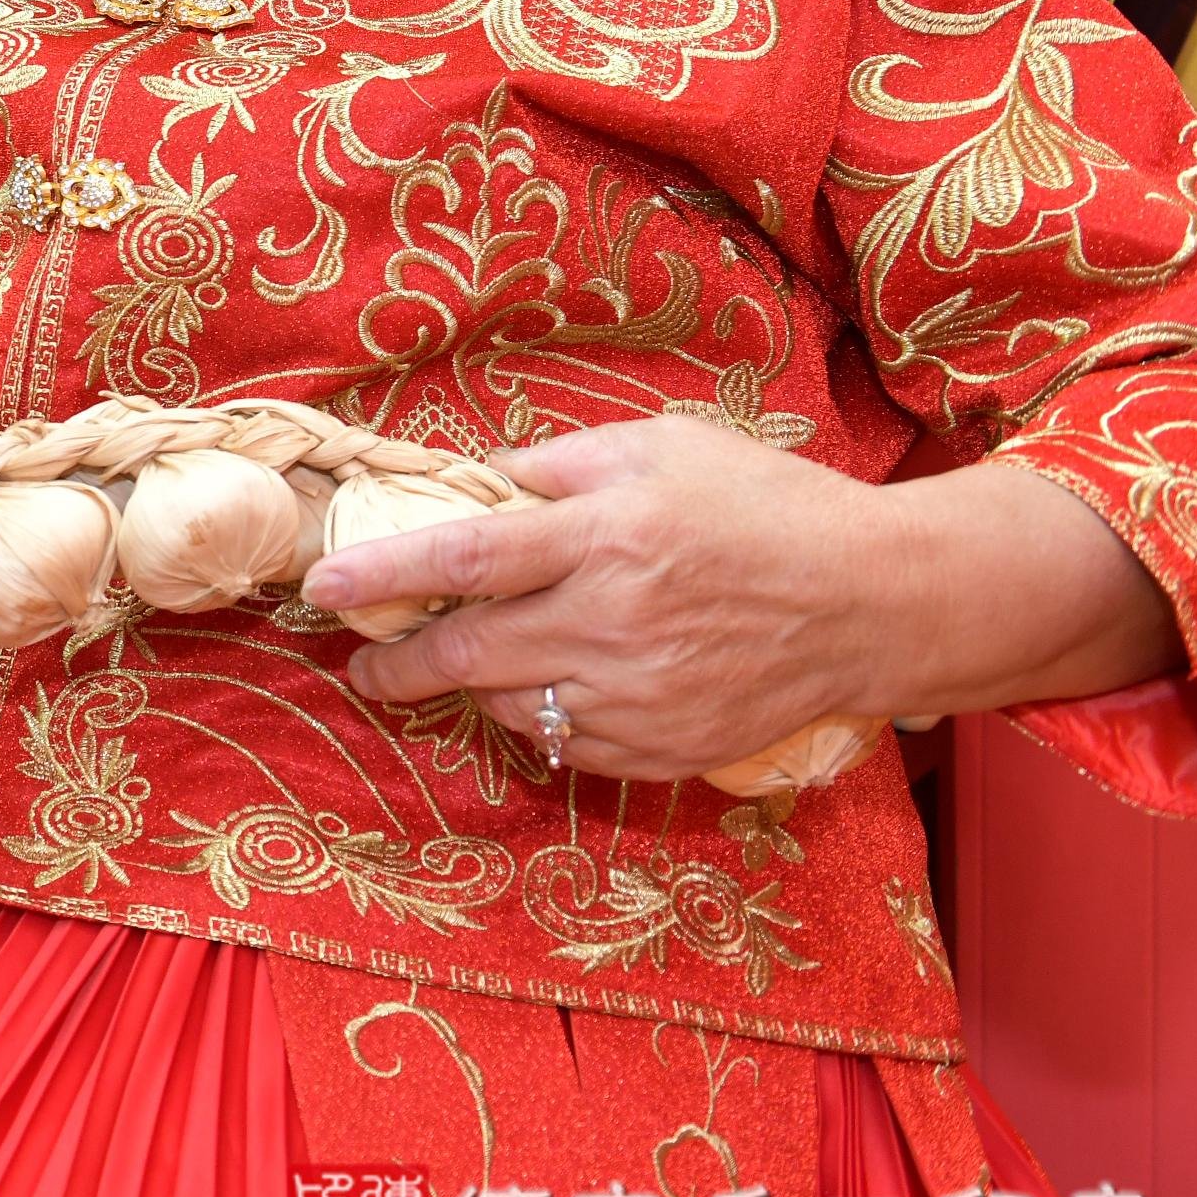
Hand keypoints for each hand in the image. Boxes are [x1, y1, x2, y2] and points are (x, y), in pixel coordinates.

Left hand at [304, 416, 895, 778]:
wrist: (876, 601)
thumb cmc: (765, 507)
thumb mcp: (661, 447)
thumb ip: (557, 463)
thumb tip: (473, 478)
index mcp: (606, 536)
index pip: (462, 559)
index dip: (380, 575)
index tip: (319, 587)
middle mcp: (614, 622)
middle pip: (467, 653)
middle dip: (397, 663)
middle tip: (363, 662)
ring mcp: (642, 696)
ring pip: (511, 708)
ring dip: (474, 690)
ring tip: (473, 662)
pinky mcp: (667, 749)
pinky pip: (569, 747)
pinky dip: (542, 720)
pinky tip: (551, 688)